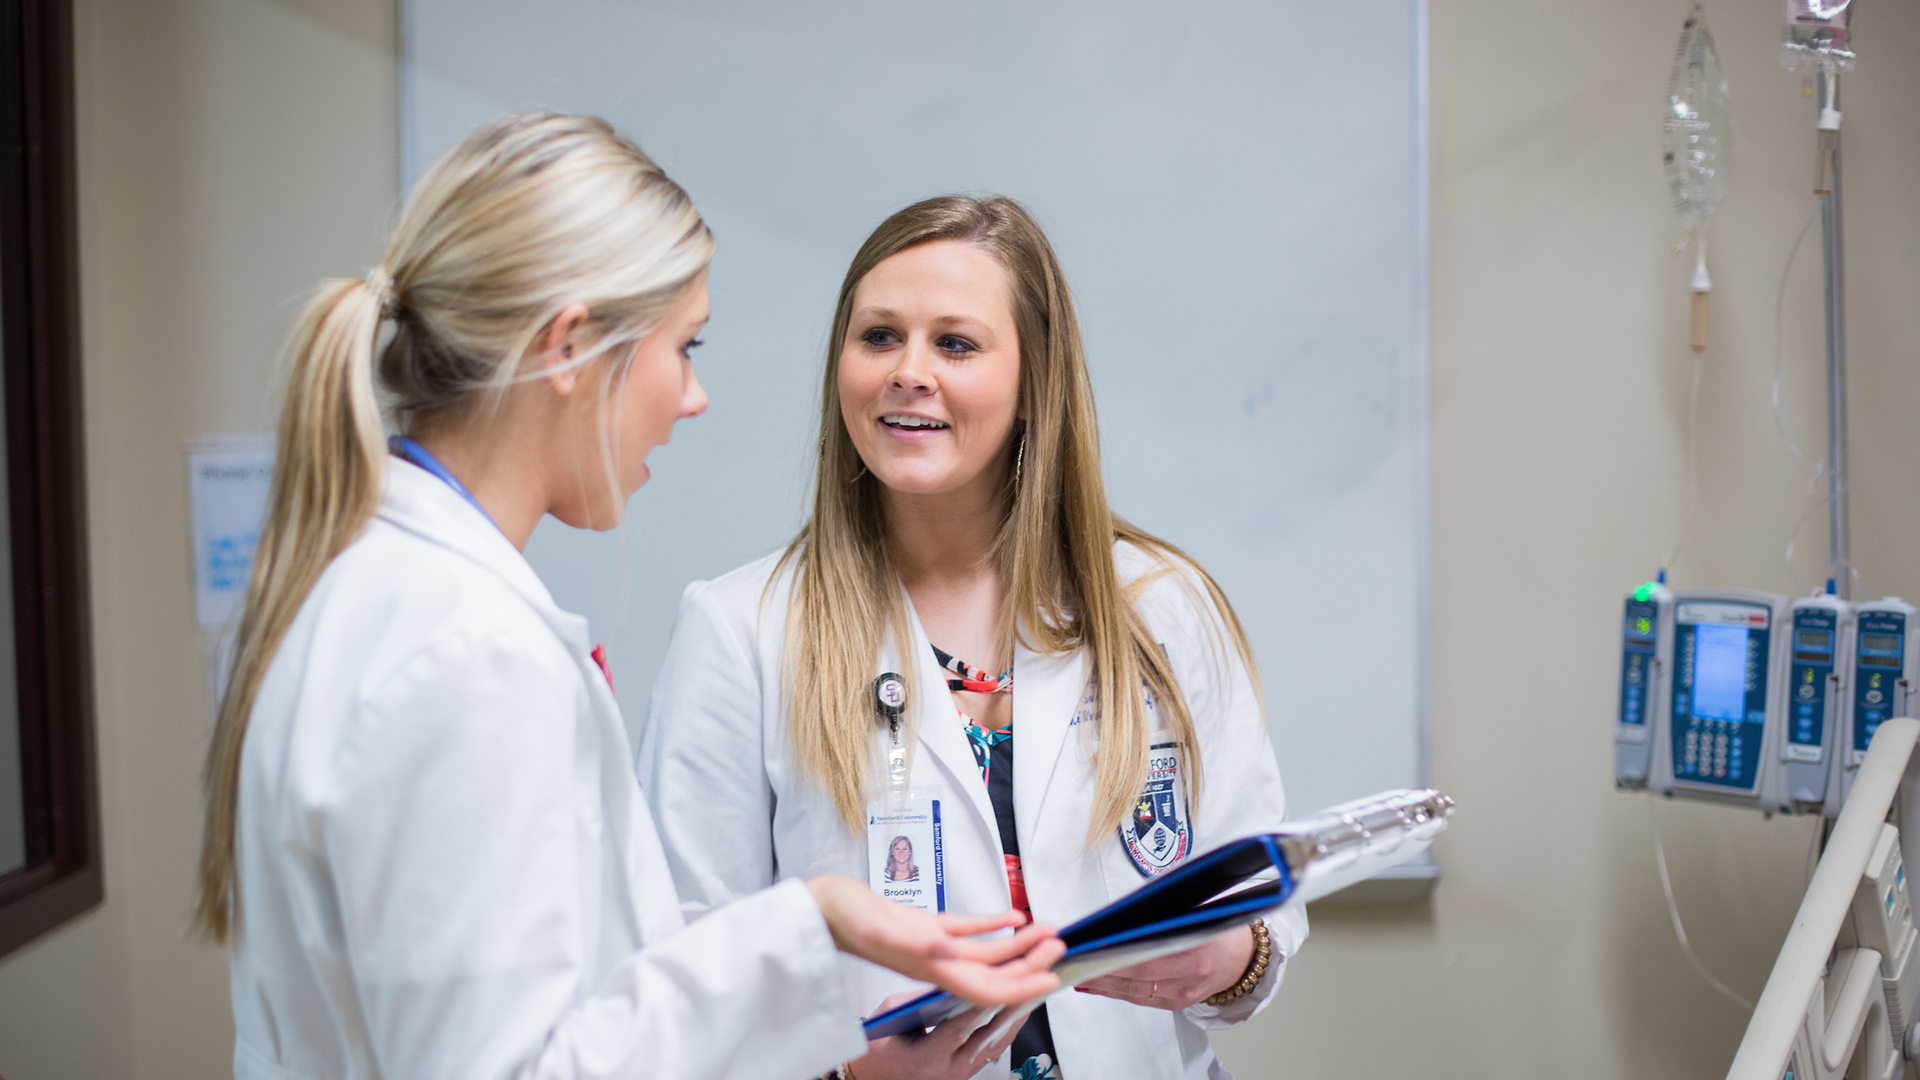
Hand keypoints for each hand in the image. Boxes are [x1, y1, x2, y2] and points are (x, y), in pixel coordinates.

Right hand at [805, 875, 1063, 1006]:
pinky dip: (993, 924)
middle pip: (993, 972)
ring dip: (1018, 943)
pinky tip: (1013, 916)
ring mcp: (931, 946)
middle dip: (1030, 963)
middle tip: (1061, 947)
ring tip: (1048, 930)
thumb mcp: (877, 930)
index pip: (984, 989)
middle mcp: (935, 962)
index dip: (1019, 988)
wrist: (817, 908)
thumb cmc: (841, 917)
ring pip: (985, 951)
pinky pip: (967, 930)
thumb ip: (911, 944)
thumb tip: (945, 952)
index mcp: (929, 969)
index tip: (1050, 980)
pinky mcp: (924, 926)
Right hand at [847, 991, 1022, 1079]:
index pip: (957, 1029)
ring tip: (1037, 987)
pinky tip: (1023, 1007)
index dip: (980, 1008)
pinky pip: (995, 1047)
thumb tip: (954, 977)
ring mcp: (962, 1074)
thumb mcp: (892, 1015)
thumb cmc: (880, 1047)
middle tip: (1033, 982)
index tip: (999, 986)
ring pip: (998, 1042)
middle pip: (988, 1036)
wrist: (877, 1075)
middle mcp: (949, 1070)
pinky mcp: (969, 1072)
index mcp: (926, 1058)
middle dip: (1013, 1007)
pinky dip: (1010, 1025)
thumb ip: (922, 996)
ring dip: (1019, 1014)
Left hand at [1074, 924, 1254, 1011]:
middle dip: (1102, 967)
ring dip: (1103, 982)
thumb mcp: (1195, 910)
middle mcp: (1191, 972)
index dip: (1118, 950)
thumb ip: (1162, 912)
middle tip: (1076, 959)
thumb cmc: (1217, 928)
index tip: (1093, 944)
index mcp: (1197, 944)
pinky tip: (1097, 984)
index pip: (1149, 950)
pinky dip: (1116, 991)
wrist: (1241, 957)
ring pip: (1134, 990)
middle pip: (1137, 973)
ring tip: (1079, 970)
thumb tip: (1122, 912)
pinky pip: (1140, 999)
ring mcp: (1184, 992)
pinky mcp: (1178, 1004)